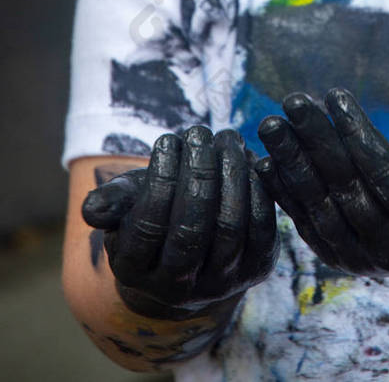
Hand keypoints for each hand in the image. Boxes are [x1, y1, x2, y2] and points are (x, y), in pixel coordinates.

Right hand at [82, 126, 278, 318]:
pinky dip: (257, 189)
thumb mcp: (127, 205)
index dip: (160, 178)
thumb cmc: (154, 211)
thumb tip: (92, 208)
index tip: (168, 139)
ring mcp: (221, 283)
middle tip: (199, 133)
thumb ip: (111, 202)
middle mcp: (178, 288)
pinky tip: (248, 158)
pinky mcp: (256, 268)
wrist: (194, 249)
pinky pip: (262, 228)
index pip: (149, 225)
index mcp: (135, 272)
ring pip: (230, 227)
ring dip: (231, 175)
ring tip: (226, 138)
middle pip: (192, 229)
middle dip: (198, 173)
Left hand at [256, 89, 388, 276]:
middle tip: (293, 101)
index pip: (384, 177)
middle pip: (345, 190)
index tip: (336, 95)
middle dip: (315, 142)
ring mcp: (360, 259)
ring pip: (319, 207)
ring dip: (290, 164)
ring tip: (271, 124)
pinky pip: (306, 223)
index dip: (358, 135)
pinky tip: (264, 161)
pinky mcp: (339, 258)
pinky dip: (283, 193)